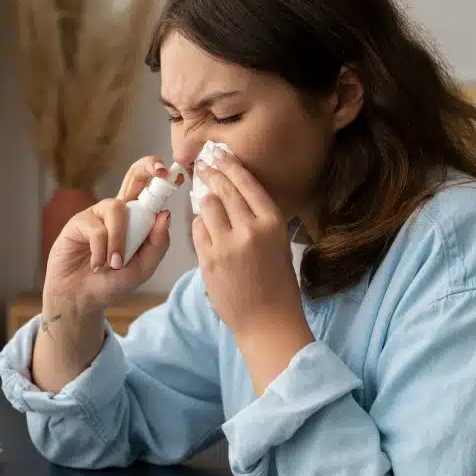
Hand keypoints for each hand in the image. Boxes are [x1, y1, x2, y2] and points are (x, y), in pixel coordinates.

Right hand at [44, 156, 175, 315]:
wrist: (83, 300)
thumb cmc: (112, 282)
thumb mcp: (143, 268)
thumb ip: (157, 244)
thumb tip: (165, 214)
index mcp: (137, 219)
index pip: (150, 190)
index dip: (161, 178)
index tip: (175, 174)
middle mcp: (118, 211)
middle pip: (133, 176)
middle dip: (147, 167)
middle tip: (159, 170)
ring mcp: (97, 214)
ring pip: (117, 210)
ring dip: (119, 240)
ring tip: (115, 264)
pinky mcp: (78, 223)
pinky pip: (96, 229)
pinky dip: (101, 251)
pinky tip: (97, 265)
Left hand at [191, 149, 304, 336]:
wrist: (267, 321)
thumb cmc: (277, 283)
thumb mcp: (278, 243)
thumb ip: (258, 219)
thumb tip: (233, 194)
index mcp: (273, 223)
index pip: (247, 184)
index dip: (230, 166)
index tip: (219, 154)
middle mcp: (250, 229)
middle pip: (224, 190)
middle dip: (211, 174)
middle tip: (202, 164)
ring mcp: (227, 245)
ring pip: (206, 207)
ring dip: (203, 200)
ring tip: (203, 195)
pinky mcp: (208, 260)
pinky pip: (197, 231)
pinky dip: (198, 225)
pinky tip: (202, 225)